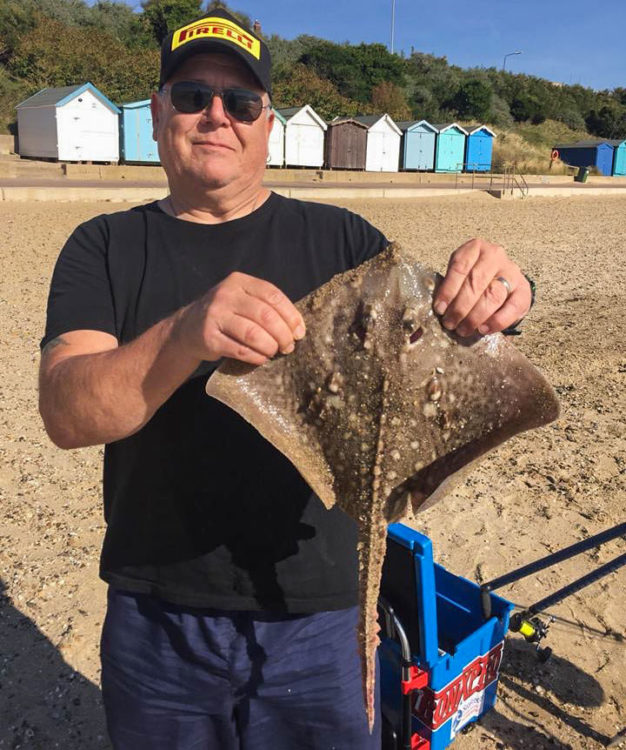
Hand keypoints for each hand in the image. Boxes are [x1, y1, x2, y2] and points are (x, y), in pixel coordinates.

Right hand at [175, 272, 305, 365]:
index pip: (272, 295)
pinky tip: (261, 358)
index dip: (290, 315)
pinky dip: (256, 356)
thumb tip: (297, 328)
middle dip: (283, 334)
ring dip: (270, 347)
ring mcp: (215, 315)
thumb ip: (266, 306)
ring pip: (253, 334)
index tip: (299, 332)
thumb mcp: (242, 300)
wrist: (187, 328)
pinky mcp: (209, 337)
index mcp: (239, 281)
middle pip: (265, 315)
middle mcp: (226, 295)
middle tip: (288, 346)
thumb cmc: (226, 315)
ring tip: (274, 352)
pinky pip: (240, 350)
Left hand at [433, 238, 531, 336]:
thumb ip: (450, 285)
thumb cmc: (475, 278)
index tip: (439, 309)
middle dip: (460, 307)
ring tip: (463, 329)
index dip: (448, 290)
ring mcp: (512, 272)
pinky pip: (511, 308)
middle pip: (476, 283)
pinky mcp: (524, 291)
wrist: (504, 280)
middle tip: (450, 323)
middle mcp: (495, 256)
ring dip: (475, 316)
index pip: (460, 268)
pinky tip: (483, 329)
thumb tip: (439, 309)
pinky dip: (496, 321)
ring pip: (493, 295)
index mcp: (475, 248)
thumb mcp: (460, 274)